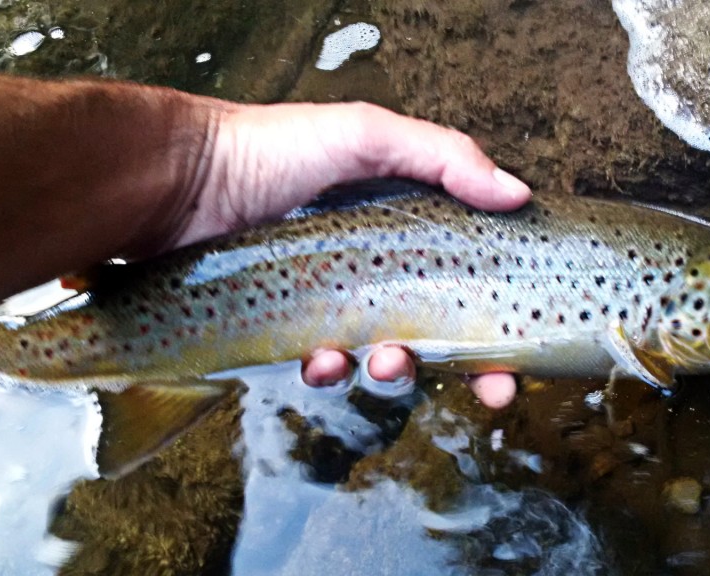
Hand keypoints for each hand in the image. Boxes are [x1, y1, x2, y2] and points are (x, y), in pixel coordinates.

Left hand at [181, 102, 528, 407]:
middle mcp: (378, 266)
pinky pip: (325, 366)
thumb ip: (442, 156)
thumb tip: (517, 194)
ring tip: (385, 361)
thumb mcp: (365, 135)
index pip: (472, 272)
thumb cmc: (274, 148)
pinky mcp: (292, 332)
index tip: (526, 350)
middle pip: (443, 327)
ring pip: (386, 355)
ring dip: (398, 369)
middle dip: (473, 367)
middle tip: (494, 391)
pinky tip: (322, 359)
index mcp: (408, 224)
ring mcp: (336, 302)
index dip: (503, 315)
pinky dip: (331, 370)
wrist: (183, 183)